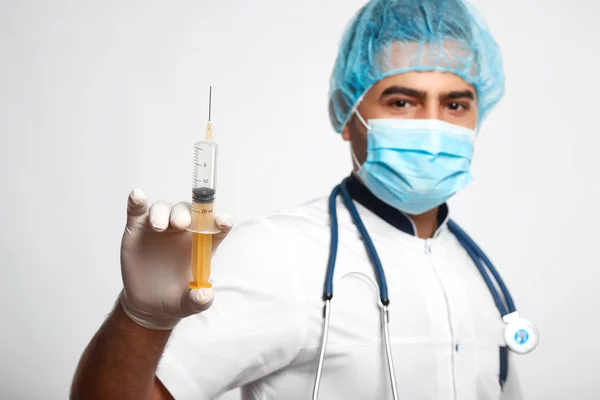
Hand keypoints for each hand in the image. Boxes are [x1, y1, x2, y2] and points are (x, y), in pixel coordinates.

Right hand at [119, 189, 232, 329]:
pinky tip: (137, 196)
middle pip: (188, 211)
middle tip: (182, 224)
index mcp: (202, 243)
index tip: (223, 222)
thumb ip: (199, 300)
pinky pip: (138, 211)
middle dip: (186, 214)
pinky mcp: (138, 228)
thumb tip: (204, 294)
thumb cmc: (176, 298)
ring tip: (159, 226)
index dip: (221, 221)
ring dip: (163, 213)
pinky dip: (137, 201)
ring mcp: (161, 226)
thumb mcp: (189, 304)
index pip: (216, 226)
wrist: (148, 304)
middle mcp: (183, 230)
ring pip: (164, 208)